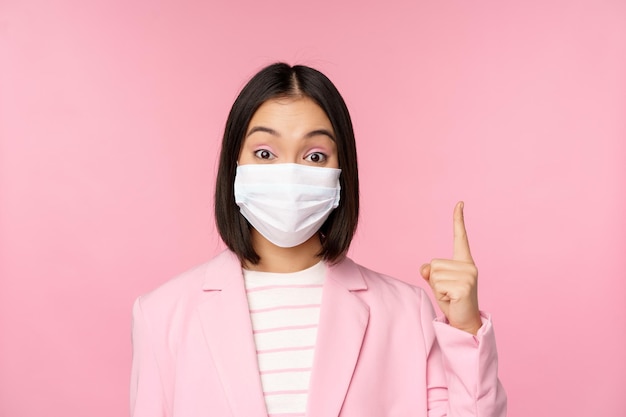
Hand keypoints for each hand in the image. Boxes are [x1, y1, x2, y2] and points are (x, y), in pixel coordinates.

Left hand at [420, 201, 481, 334]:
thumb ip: (431, 271)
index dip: (458, 220)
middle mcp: (469, 266)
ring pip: (435, 275)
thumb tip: (426, 268)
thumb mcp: (438, 283)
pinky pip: (438, 285)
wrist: (464, 322)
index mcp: (464, 262)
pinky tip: (452, 300)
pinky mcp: (464, 286)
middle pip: (434, 264)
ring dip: (437, 288)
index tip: (459, 203)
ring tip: (450, 296)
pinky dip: (440, 295)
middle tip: (448, 292)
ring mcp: (469, 275)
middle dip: (435, 280)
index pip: (460, 237)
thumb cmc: (451, 300)